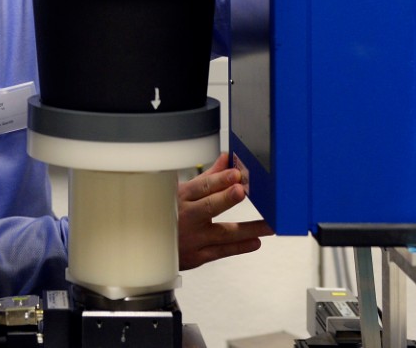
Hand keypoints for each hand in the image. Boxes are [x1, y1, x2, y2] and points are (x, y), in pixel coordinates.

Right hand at [177, 152, 273, 269]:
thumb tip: (227, 159)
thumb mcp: (182, 192)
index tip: (235, 173)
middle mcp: (187, 217)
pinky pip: (222, 251)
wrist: (149, 246)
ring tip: (267, 225)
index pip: (202, 186)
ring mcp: (193, 238)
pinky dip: (239, 247)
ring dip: (246, 229)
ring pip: (222, 233)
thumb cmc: (168, 214)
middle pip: (209, 206)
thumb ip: (208, 177)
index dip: (219, 179)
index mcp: (182, 196)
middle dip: (226, 198)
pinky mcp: (197, 256)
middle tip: (241, 191)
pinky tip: (255, 241)